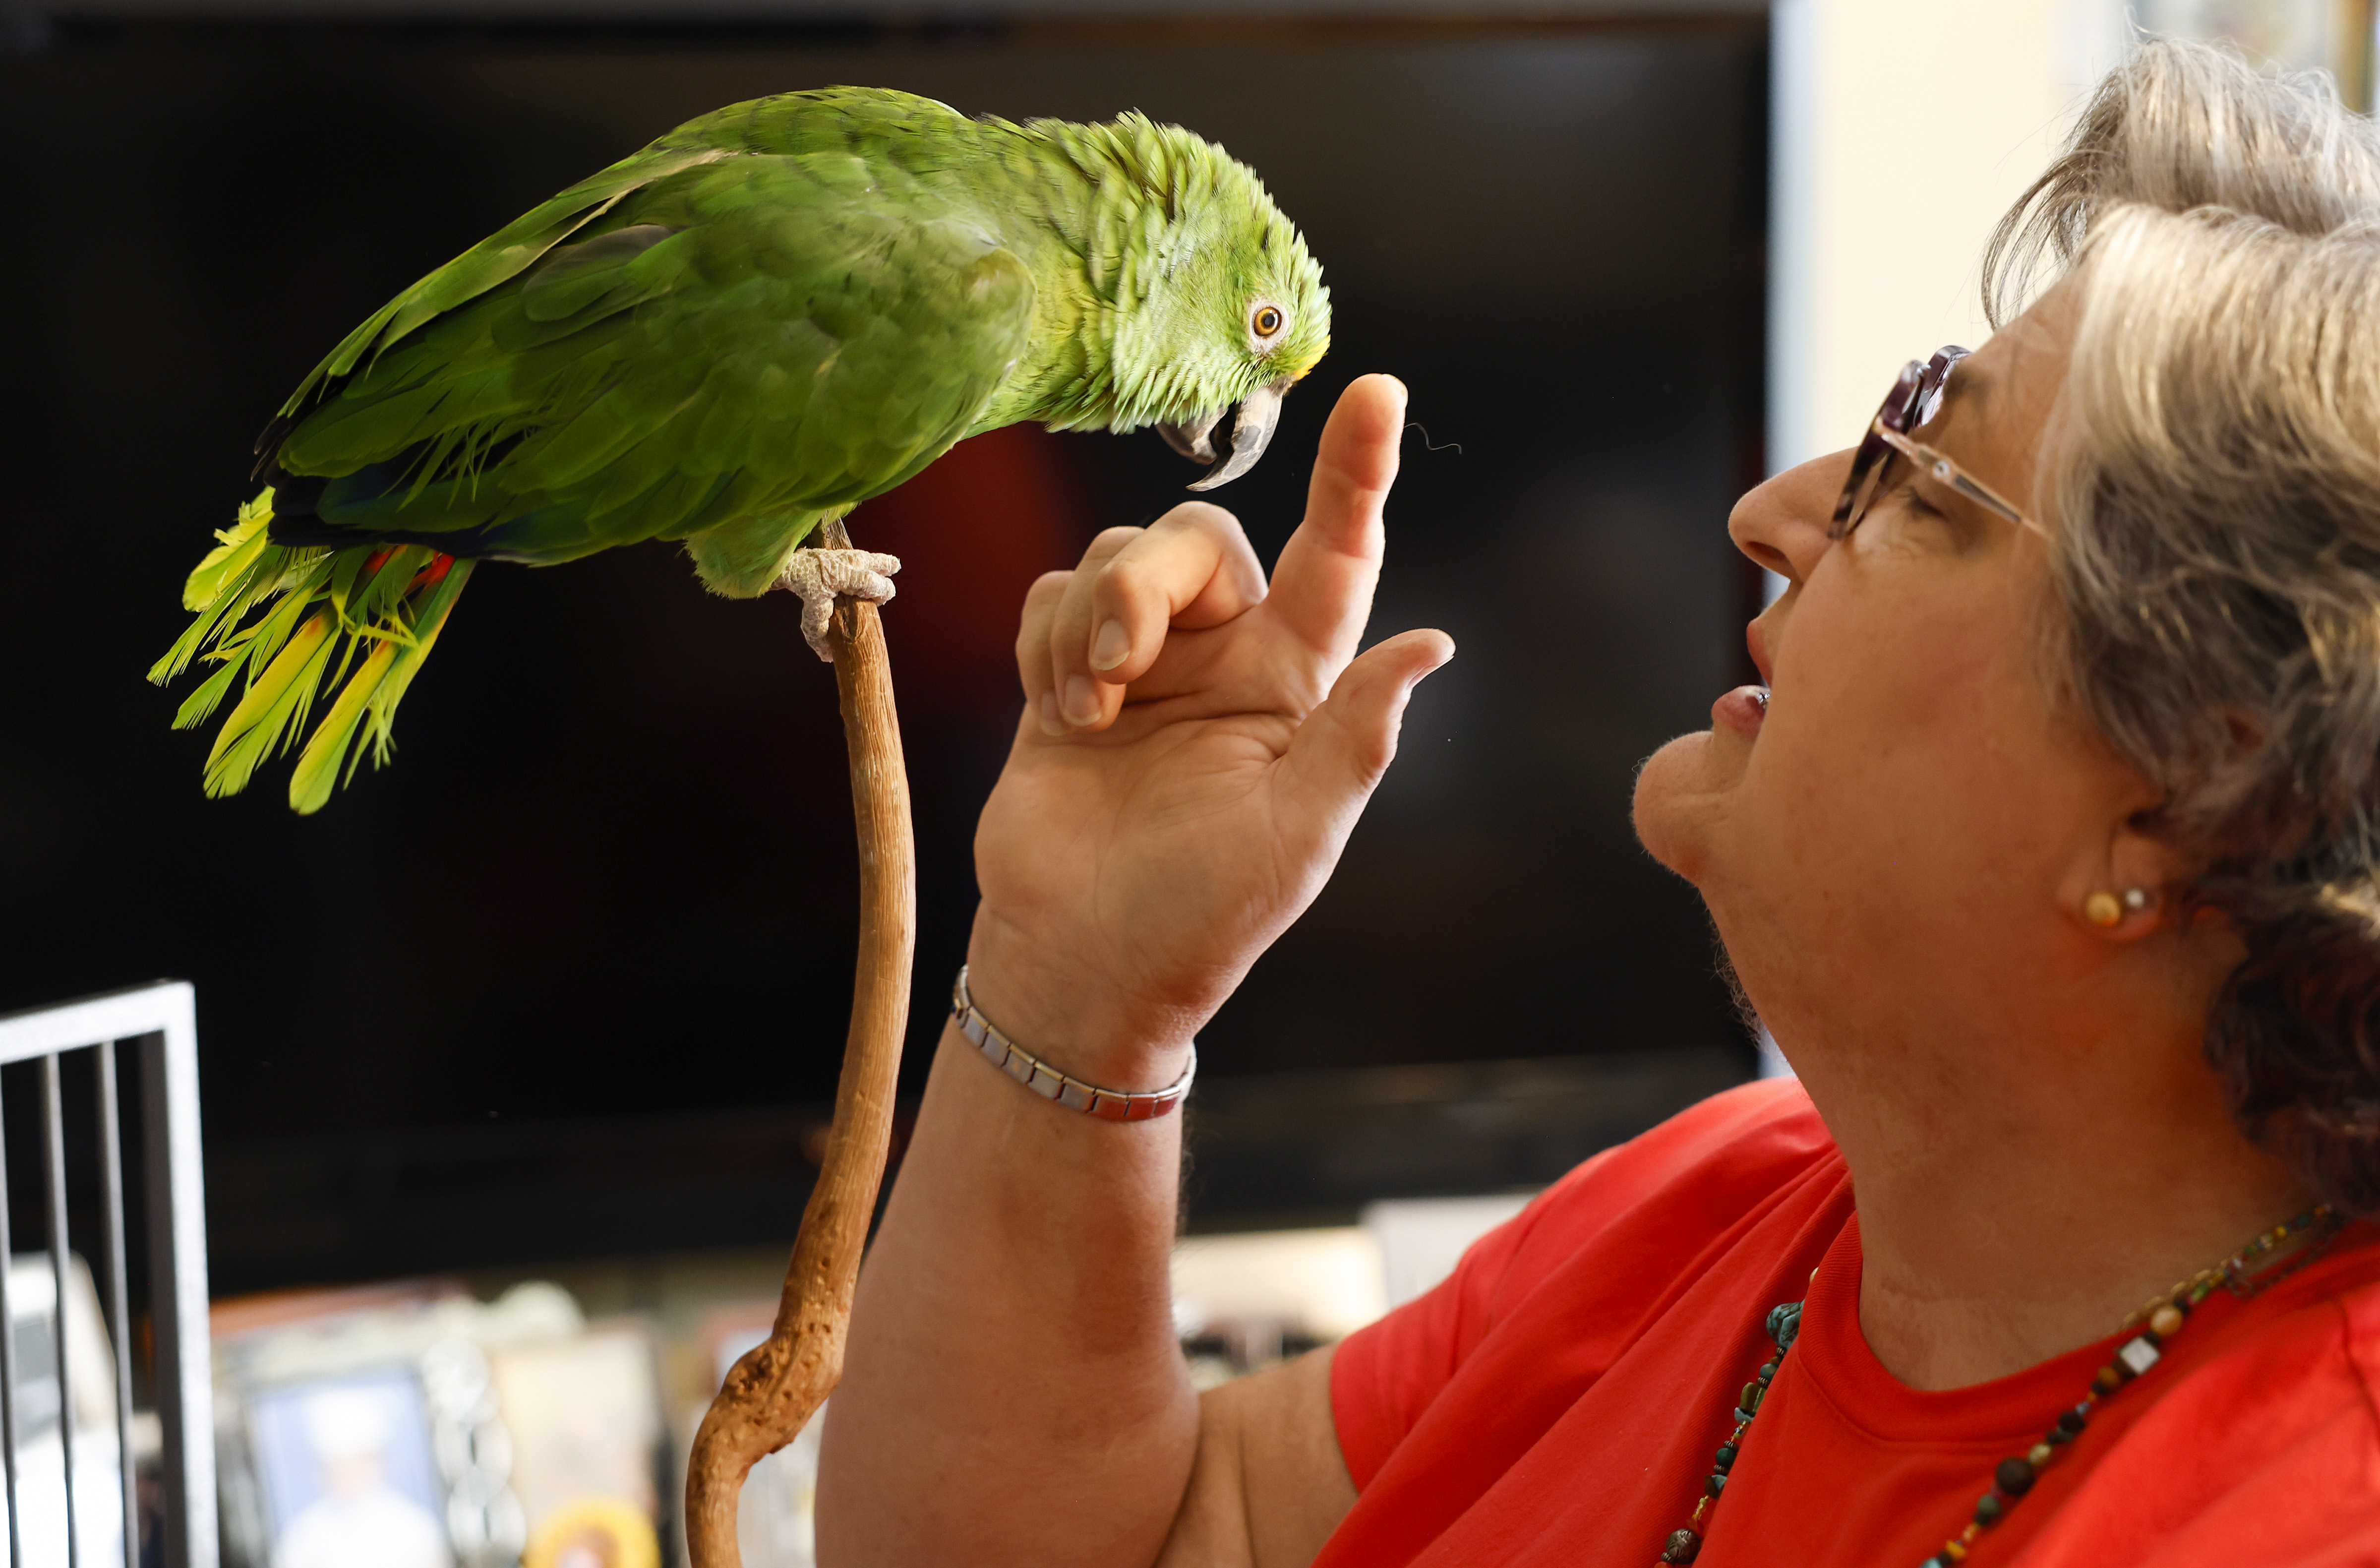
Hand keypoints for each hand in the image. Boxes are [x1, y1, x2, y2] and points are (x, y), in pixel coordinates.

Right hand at [967, 374, 1453, 1084]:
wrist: (1078, 961)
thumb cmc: (1198, 916)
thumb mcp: (1294, 836)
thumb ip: (1354, 736)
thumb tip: (1431, 644)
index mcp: (1295, 684)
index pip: (1340, 557)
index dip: (1356, 474)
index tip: (1378, 394)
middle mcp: (1225, 655)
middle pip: (1196, 541)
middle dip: (1146, 585)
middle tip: (1119, 672)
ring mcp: (1142, 661)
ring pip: (1115, 559)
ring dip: (1091, 627)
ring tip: (1087, 716)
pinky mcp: (1063, 671)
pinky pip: (1051, 595)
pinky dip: (1046, 645)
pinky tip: (1059, 717)